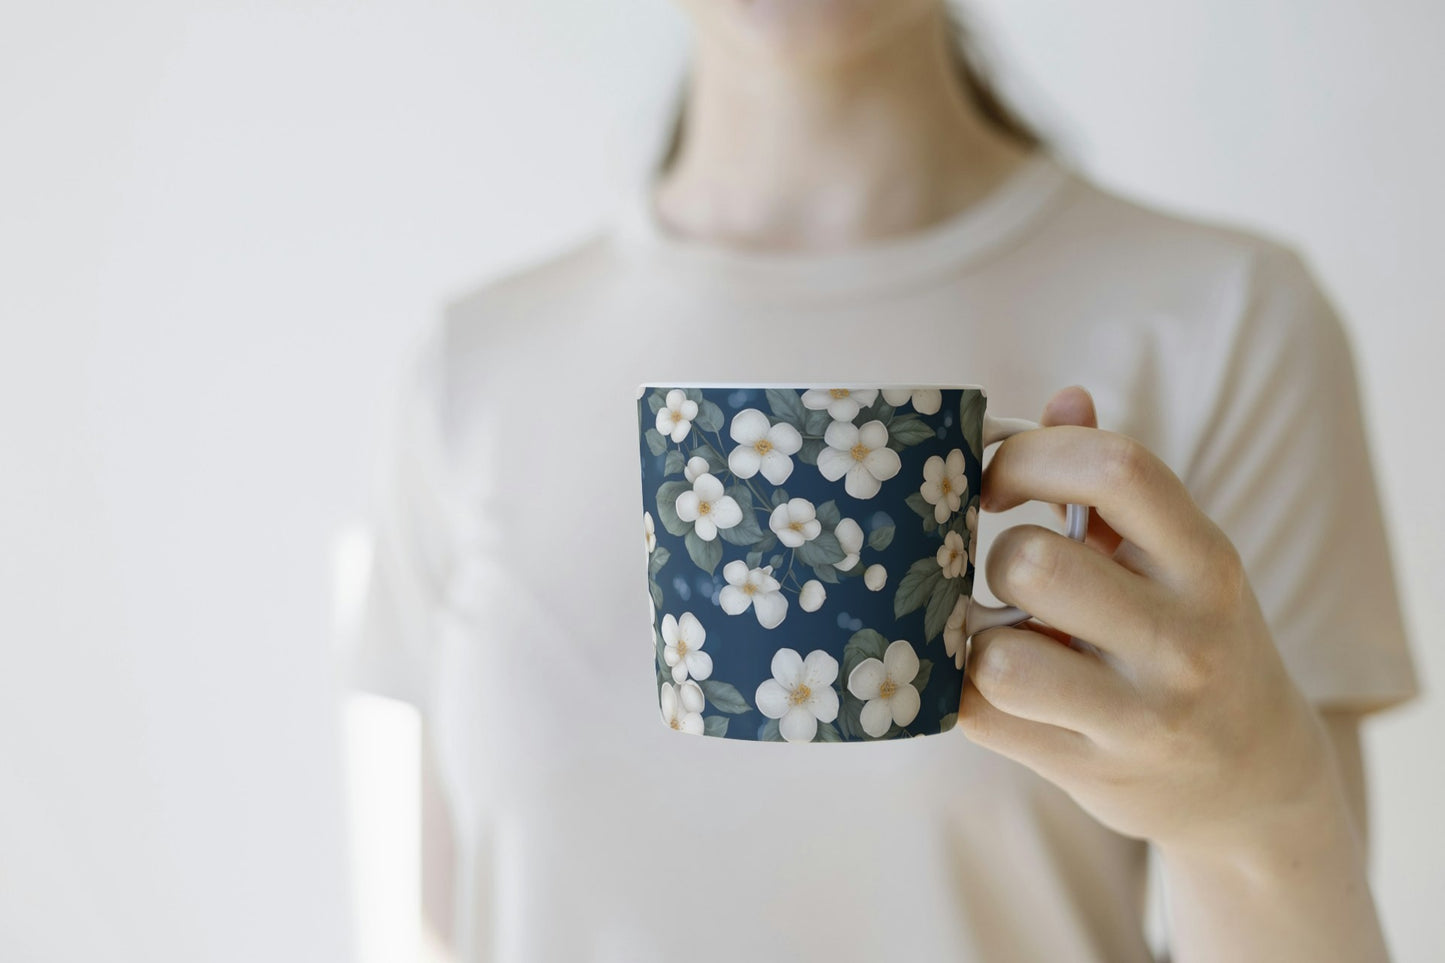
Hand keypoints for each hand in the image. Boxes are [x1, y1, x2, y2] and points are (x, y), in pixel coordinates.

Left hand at [957, 385, 1337, 857]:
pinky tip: (979, 678)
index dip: (1030, 455)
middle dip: (992, 556)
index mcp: (1207, 561)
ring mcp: (1142, 716)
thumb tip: (1064, 398)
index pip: (1117, 470)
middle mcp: (1185, 638)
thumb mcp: (1182, 561)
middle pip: (1036, 563)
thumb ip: (1118, 482)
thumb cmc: (1192, 642)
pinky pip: (981, 716)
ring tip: (985, 631)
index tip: (995, 478)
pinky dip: (957, 690)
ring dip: (969, 638)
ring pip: (1000, 658)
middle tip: (997, 570)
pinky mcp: (1092, 771)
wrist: (1256, 783)